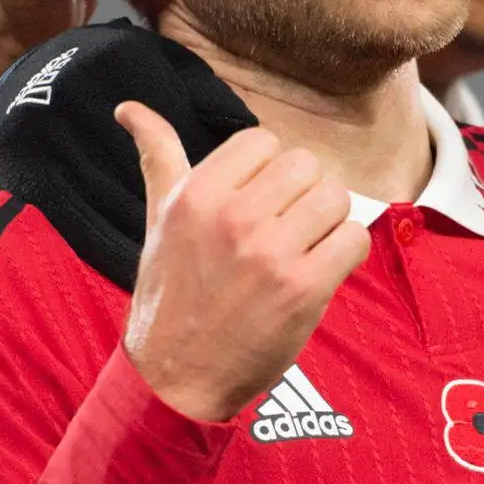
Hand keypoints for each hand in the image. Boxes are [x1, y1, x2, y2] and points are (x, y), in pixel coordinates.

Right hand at [116, 104, 366, 423]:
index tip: (259, 203)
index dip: (270, 171)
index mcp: (196, 194)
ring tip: (304, 249)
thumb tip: (130, 107)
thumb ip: (158, 157)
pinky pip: (354, 239)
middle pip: (306, 165)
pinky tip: (321, 270)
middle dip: (304, 194)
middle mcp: (233, 216)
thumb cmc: (170, 295)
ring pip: (336, 198)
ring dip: (330, 222)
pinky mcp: (303, 288)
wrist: (176, 376)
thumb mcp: (157, 220)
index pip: (264, 141)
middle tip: (287, 229)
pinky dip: (346, 252)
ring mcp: (270, 253)